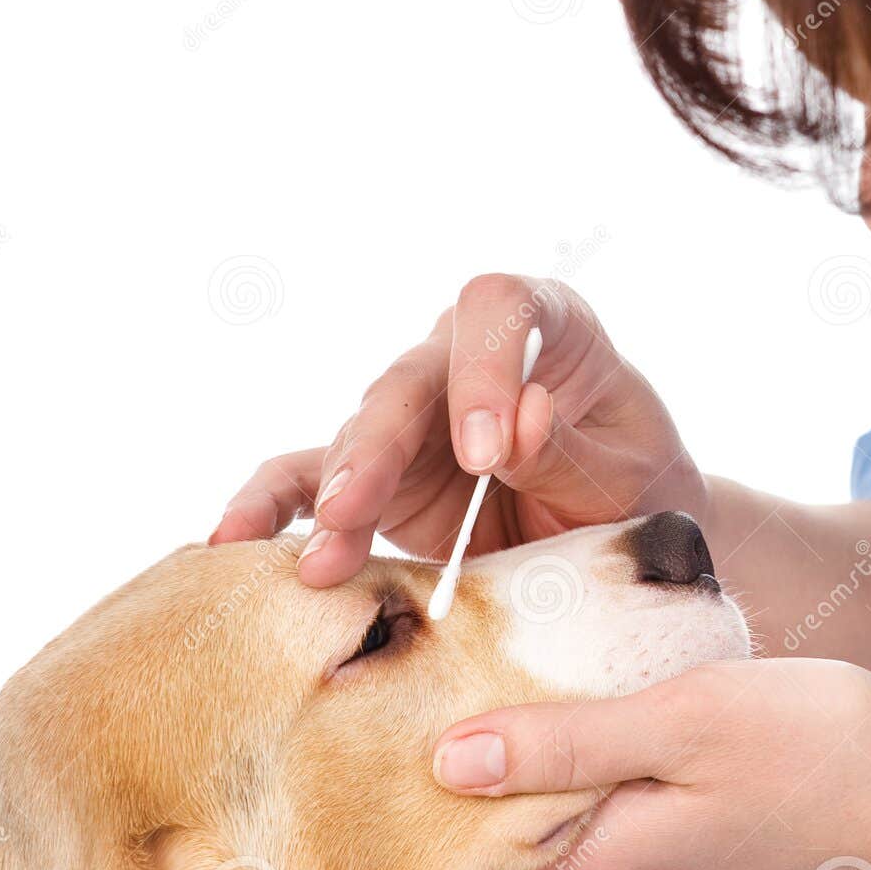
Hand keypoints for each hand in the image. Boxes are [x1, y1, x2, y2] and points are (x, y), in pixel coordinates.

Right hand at [209, 275, 706, 584]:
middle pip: (409, 378)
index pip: (497, 309)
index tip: (493, 452)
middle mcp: (467, 358)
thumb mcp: (629, 470)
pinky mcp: (381, 475)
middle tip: (359, 506)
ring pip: (360, 433)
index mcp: (548, 325)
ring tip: (317, 560)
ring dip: (336, 496)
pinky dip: (274, 509)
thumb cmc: (637, 482)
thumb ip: (569, 449)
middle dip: (381, 443)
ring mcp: (417, 416)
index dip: (485, 369)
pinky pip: (312, 479)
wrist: (622, 531)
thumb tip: (517, 421)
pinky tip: (233, 544)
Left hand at [430, 657, 870, 869]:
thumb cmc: (814, 746)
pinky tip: (570, 715)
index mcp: (613, 866)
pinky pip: (610, 816)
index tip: (365, 822)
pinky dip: (572, 778)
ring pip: (561, 841)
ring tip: (472, 710)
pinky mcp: (699, 832)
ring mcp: (669, 861)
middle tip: (399, 740)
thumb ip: (567, 742)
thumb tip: (448, 762)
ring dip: (518, 791)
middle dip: (457, 823)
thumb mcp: (681, 722)